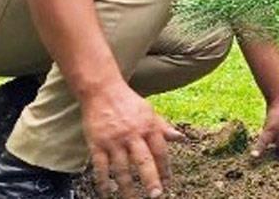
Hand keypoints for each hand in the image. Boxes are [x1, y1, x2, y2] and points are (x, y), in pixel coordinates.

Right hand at [82, 83, 182, 198]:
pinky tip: (106, 194)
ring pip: (121, 169)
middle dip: (151, 180)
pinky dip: (103, 182)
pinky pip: (100, 167)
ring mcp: (113, 141)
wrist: (102, 91)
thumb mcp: (150, 112)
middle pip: (143, 161)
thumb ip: (163, 127)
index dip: (165, 168)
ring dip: (127, 187)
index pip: (160, 151)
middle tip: (156, 195)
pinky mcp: (97, 144)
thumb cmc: (128, 103)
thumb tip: (181, 138)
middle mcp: (132, 135)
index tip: (168, 184)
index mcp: (148, 127)